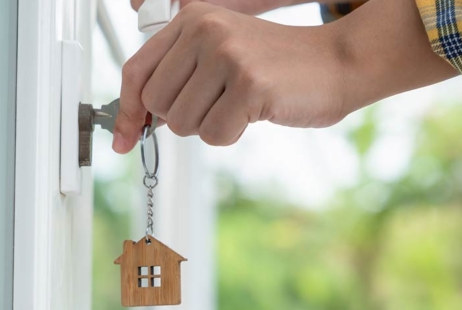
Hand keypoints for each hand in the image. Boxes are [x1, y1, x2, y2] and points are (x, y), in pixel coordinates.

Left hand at [114, 3, 347, 149]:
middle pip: (157, 103)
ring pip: (182, 123)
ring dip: (210, 126)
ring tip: (240, 105)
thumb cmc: (280, 67)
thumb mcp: (222, 58)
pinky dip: (232, 135)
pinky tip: (254, 114)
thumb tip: (136, 124)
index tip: (124, 139)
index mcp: (193, 19)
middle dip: (182, 119)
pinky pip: (214, 135)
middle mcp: (205, 31)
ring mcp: (227, 55)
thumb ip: (180, 81)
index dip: (126, 110)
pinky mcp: (249, 84)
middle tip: (217, 107)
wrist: (337, 64)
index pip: (137, 69)